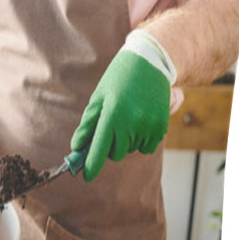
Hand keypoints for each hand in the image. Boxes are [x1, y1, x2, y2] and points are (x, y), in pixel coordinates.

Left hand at [71, 30, 173, 181]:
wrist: (151, 63)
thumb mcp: (98, 98)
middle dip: (110, 147)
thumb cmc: (118, 80)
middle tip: (111, 128)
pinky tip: (140, 121)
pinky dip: (141, 140)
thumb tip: (77, 147)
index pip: (100, 150)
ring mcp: (148, 126)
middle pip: (115, 154)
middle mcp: (132, 123)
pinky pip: (146, 147)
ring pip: (131, 150)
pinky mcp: (161, 127)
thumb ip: (87, 125)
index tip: (87, 176)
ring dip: (126, 141)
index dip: (92, 166)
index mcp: (112, 115)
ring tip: (128, 117)